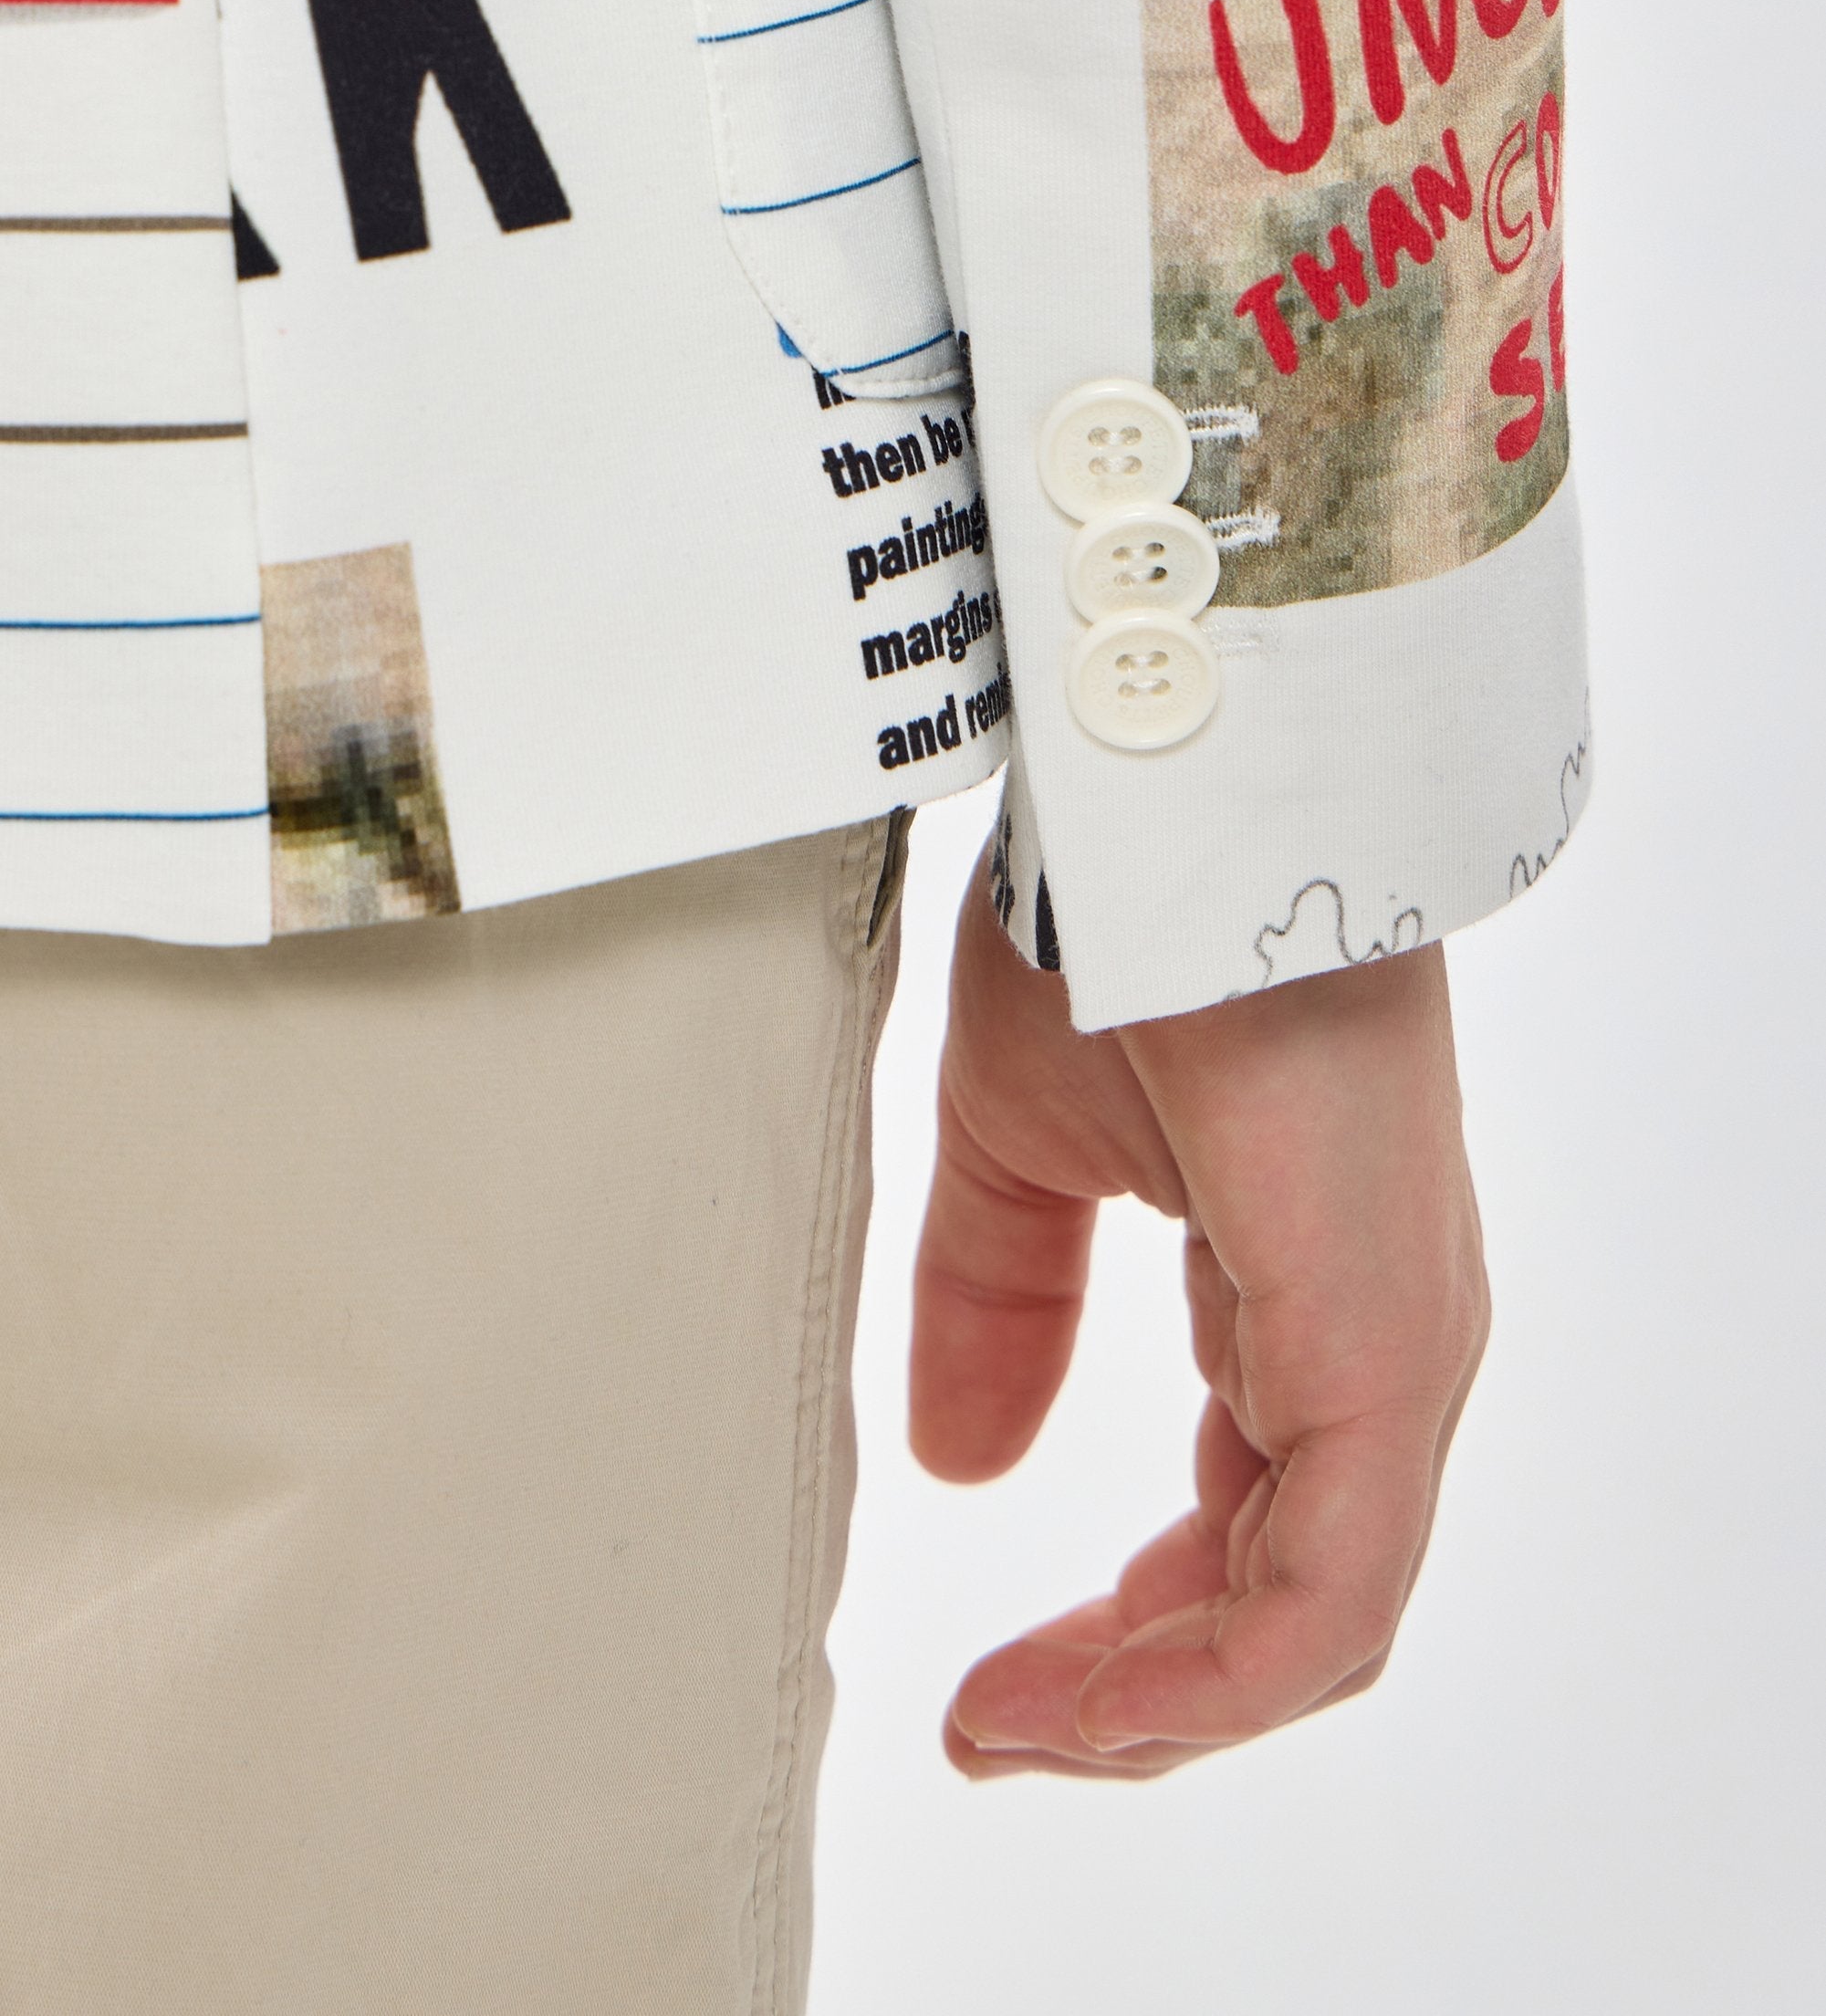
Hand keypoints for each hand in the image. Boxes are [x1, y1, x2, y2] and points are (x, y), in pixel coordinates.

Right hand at [912, 848, 1488, 1778]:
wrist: (1171, 809)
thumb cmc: (1116, 931)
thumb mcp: (1022, 1154)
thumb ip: (1006, 1306)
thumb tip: (969, 1458)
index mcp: (1311, 1297)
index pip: (1254, 1529)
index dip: (1131, 1632)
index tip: (995, 1677)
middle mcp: (1380, 1342)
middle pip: (1288, 1602)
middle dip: (1138, 1689)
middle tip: (1001, 1719)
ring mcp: (1398, 1353)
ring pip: (1313, 1624)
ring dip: (1159, 1706)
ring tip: (1015, 1721)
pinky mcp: (1385, 1355)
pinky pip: (1321, 1596)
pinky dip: (1205, 1678)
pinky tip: (1089, 1696)